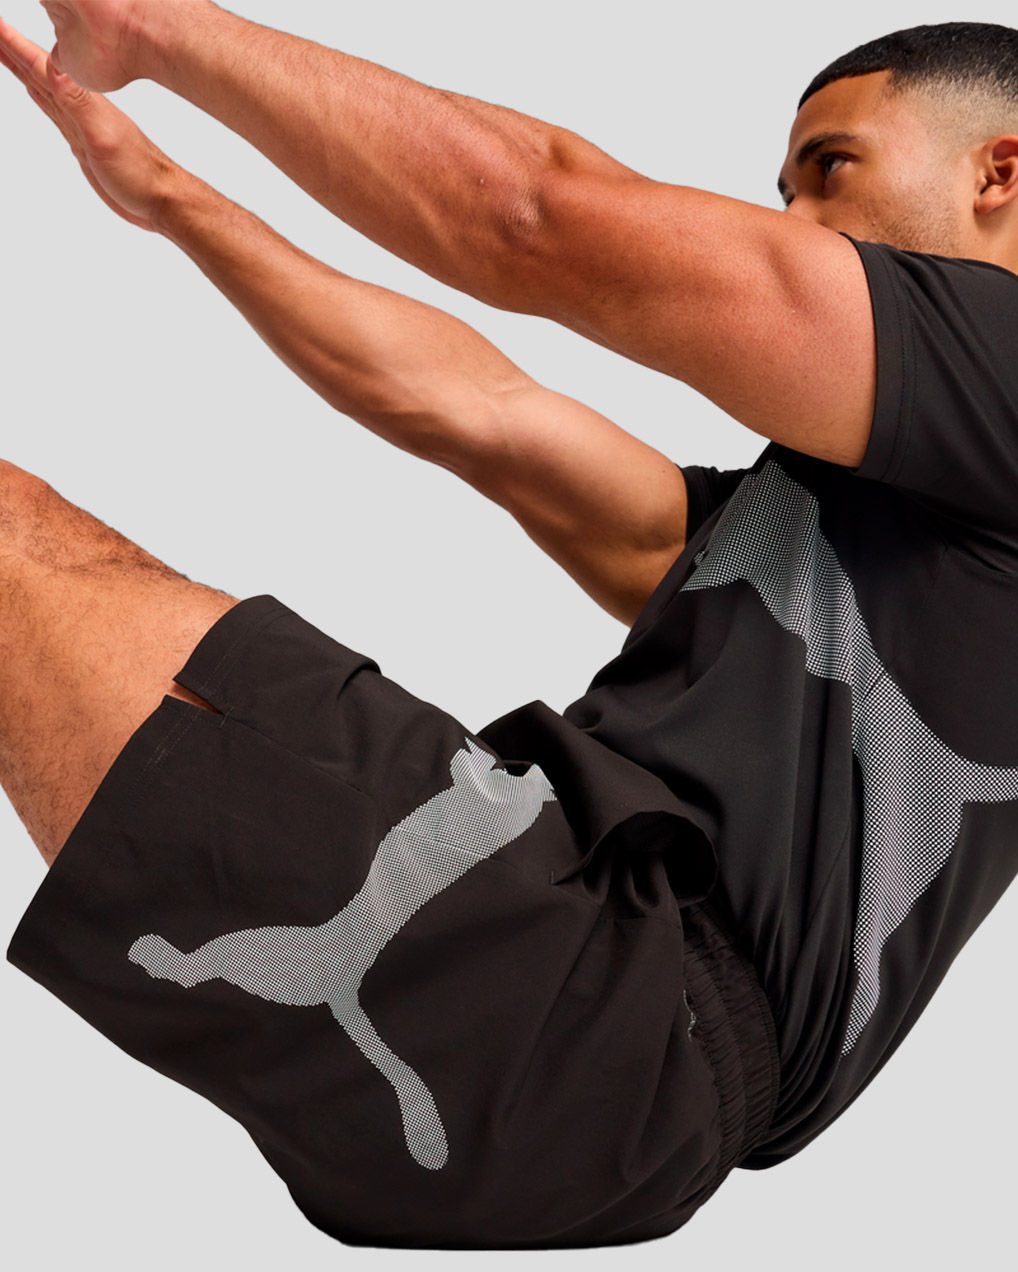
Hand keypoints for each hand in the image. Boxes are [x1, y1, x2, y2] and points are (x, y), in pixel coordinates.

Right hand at [0, 17, 180, 231]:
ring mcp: (79, 124)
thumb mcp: (104, 137)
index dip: (13, 44)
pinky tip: (35, 89)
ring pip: (41, 88)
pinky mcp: (82, 142)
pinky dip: (39, 96)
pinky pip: (52, 111)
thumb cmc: (140, 172)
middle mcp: (78, 107)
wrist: (162, 199)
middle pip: (35, 71)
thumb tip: (55, 67)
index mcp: (81, 101)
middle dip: (10, 48)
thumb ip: (78, 103)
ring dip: (21, 67)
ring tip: (3, 48)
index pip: (38, 66)